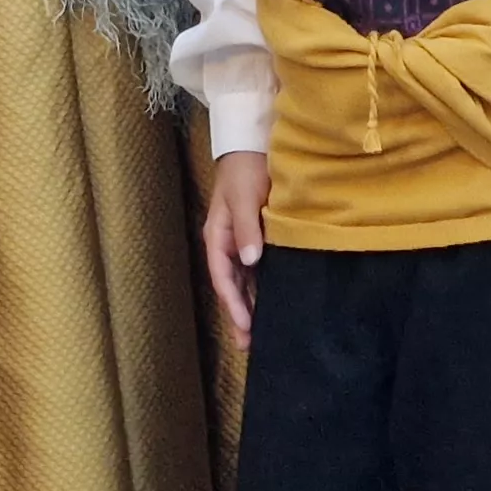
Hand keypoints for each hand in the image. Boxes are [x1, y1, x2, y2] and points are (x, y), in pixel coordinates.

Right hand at [202, 150, 268, 350]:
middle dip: (239, 315)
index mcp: (218, 237)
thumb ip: (246, 228)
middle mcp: (227, 245)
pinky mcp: (257, 238)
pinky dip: (261, 289)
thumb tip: (250, 259)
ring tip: (260, 335)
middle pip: (231, 287)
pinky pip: (258, 271)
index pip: (222, 278)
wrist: (252, 146)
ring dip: (250, 306)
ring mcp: (242, 243)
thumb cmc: (245, 170)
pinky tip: (272, 304)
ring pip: (244, 282)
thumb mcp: (243, 197)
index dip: (233, 304)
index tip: (245, 325)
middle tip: (249, 344)